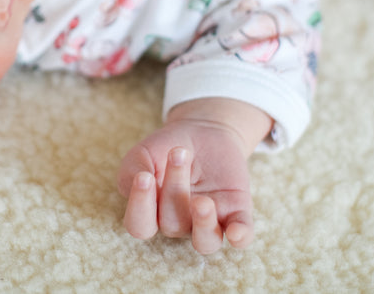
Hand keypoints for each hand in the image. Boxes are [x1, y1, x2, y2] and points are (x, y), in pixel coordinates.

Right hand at [117, 99, 272, 253]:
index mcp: (152, 213)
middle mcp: (179, 224)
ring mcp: (209, 220)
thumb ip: (131, 170)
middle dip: (174, 188)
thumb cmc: (166, 147)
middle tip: (178, 153)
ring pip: (205, 242)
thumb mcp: (143, 152)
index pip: (140, 226)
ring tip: (202, 202)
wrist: (203, 131)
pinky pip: (241, 234)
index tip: (144, 176)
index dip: (140, 207)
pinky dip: (240, 236)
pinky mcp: (236, 211)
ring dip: (203, 224)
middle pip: (172, 224)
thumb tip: (138, 184)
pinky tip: (236, 232)